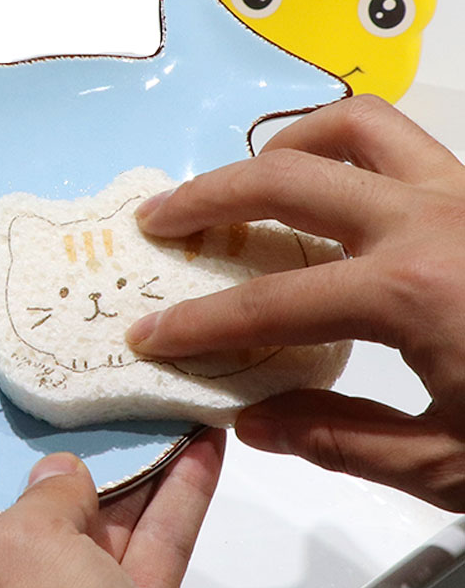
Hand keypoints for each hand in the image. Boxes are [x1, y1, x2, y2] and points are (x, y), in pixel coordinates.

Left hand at [0, 430, 223, 587]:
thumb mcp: (22, 549)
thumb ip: (41, 496)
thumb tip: (65, 476)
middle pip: (5, 520)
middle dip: (38, 466)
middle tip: (58, 409)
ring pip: (90, 530)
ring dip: (125, 473)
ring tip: (141, 414)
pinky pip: (148, 551)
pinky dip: (174, 502)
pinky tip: (196, 453)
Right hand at [126, 94, 464, 511]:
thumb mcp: (448, 464)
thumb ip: (339, 438)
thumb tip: (256, 420)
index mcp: (411, 292)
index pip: (268, 304)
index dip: (197, 324)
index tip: (153, 335)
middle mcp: (429, 220)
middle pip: (285, 179)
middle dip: (207, 199)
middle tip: (161, 223)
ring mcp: (461, 191)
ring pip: (351, 122)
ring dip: (281, 144)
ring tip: (244, 180)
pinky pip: (401, 137)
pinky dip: (345, 142)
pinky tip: (328, 184)